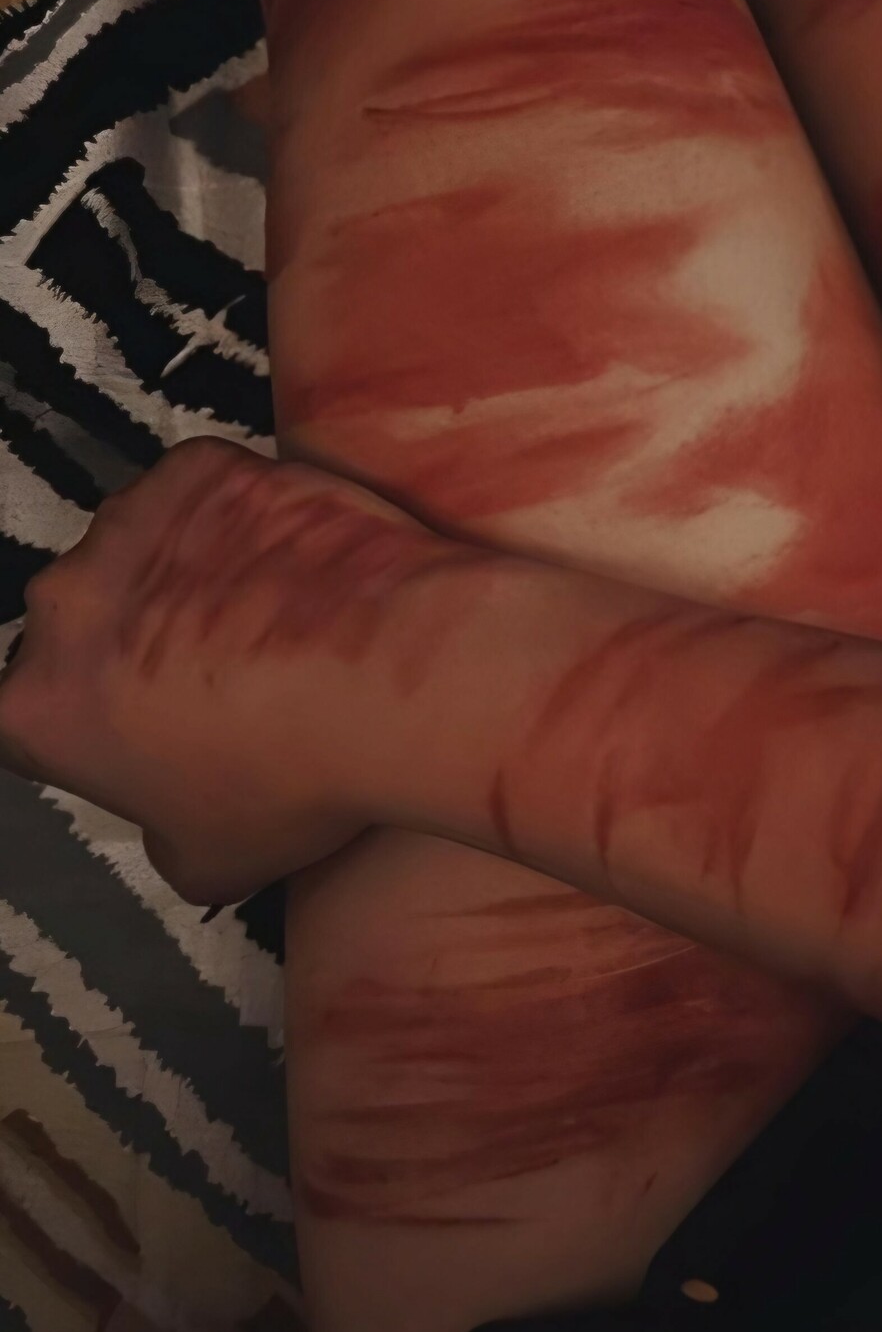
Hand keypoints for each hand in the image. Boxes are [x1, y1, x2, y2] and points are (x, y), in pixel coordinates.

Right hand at [0, 436, 448, 904]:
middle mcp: (62, 605)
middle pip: (86, 622)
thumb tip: (175, 822)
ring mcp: (129, 523)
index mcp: (37, 708)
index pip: (35, 716)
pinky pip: (210, 489)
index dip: (93, 727)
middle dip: (137, 643)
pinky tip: (302, 560)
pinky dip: (246, 514)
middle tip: (221, 675)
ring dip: (191, 574)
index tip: (146, 734)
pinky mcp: (199, 469)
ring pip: (146, 547)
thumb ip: (160, 834)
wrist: (395, 678)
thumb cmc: (302, 777)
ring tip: (276, 616)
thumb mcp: (212, 862)